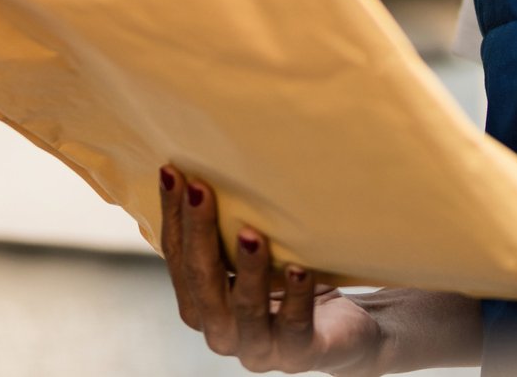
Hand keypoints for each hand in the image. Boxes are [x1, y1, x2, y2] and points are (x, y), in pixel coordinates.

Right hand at [158, 164, 388, 375]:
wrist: (344, 330)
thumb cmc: (288, 282)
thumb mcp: (252, 256)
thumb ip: (227, 230)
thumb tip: (202, 162)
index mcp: (200, 306)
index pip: (177, 259)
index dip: (173, 217)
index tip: (172, 171)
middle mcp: (222, 331)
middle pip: (203, 283)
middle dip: (200, 234)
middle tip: (201, 190)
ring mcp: (259, 349)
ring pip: (246, 310)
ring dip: (248, 271)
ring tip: (252, 234)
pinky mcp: (299, 356)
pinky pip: (295, 328)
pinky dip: (296, 298)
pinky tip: (299, 270)